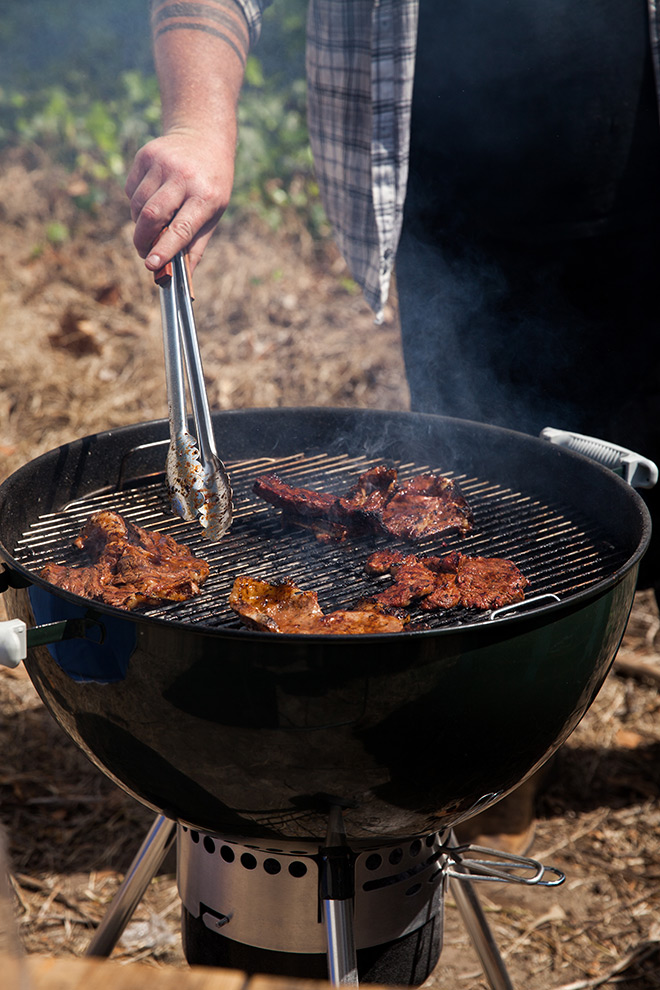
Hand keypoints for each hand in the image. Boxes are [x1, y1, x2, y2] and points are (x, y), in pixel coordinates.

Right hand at [125, 127, 235, 271]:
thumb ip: (197, 244)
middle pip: (152, 216)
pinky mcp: (146, 155)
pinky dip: (136, 204)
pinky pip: (131, 190)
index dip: (164, 248)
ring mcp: (162, 163)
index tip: (151, 264)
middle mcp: (183, 177)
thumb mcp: (214, 213)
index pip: (181, 228)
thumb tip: (182, 277)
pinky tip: (150, 200)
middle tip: (145, 253)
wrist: (203, 136)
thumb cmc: (211, 184)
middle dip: (143, 240)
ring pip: (138, 205)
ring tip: (151, 226)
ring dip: (139, 224)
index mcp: (205, 196)